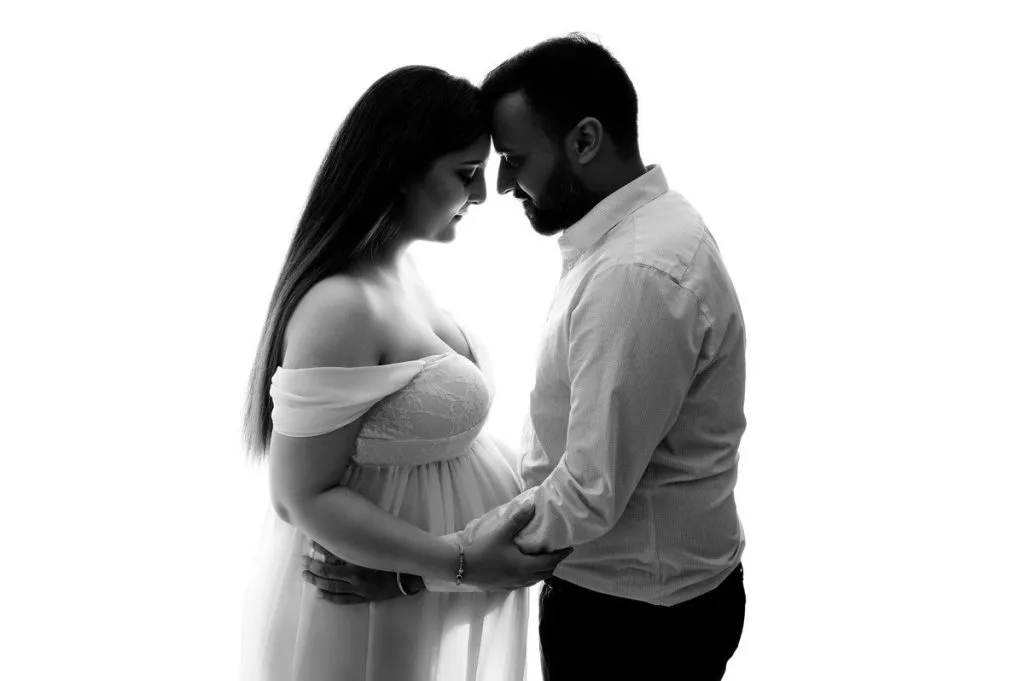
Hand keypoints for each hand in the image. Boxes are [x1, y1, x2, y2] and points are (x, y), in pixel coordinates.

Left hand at [302, 541, 423, 604]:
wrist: (411, 576)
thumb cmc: (394, 558)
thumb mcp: (377, 545)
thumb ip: (360, 539)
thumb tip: (345, 529)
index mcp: (358, 561)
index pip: (333, 554)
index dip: (319, 549)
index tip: (309, 542)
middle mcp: (355, 576)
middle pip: (327, 573)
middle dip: (313, 567)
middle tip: (302, 561)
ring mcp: (358, 589)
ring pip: (332, 586)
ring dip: (316, 581)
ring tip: (305, 575)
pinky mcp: (364, 597)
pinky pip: (343, 599)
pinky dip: (330, 597)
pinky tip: (319, 594)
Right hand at [460, 503, 572, 590]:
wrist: (461, 567)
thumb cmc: (482, 550)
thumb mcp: (501, 533)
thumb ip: (517, 519)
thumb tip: (531, 504)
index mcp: (524, 566)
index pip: (550, 562)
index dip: (561, 555)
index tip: (570, 548)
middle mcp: (522, 578)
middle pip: (546, 573)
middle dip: (554, 563)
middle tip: (559, 552)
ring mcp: (513, 585)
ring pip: (535, 580)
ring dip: (544, 570)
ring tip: (545, 558)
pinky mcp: (504, 587)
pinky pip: (525, 583)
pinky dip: (532, 576)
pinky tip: (527, 568)